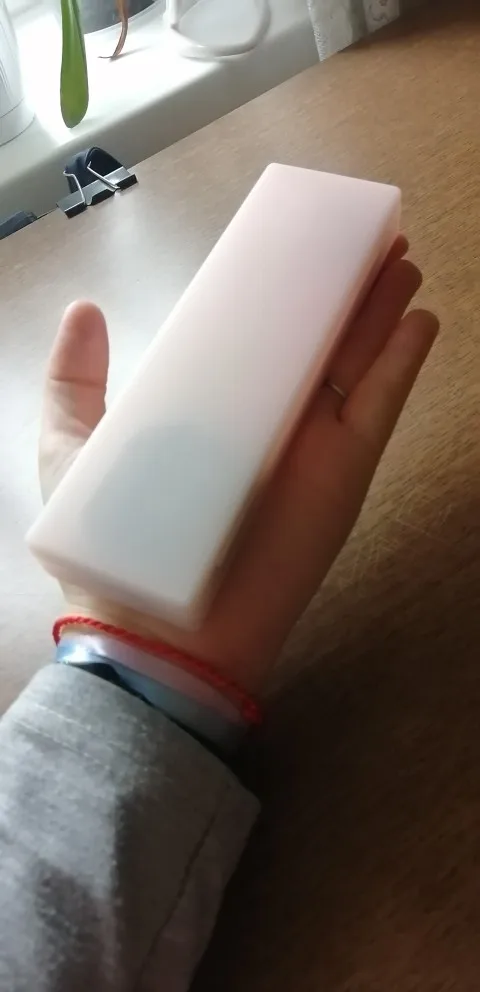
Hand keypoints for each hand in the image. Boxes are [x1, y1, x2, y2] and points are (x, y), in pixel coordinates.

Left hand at [40, 237, 437, 691]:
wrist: (159, 628)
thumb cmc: (110, 537)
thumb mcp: (74, 444)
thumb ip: (76, 381)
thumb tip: (84, 308)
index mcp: (213, 405)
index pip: (258, 336)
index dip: (284, 290)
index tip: (303, 245)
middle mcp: (268, 418)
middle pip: (320, 341)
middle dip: (347, 290)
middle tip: (372, 239)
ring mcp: (312, 444)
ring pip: (358, 363)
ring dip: (381, 313)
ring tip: (401, 262)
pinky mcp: (343, 472)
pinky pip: (382, 407)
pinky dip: (404, 364)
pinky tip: (420, 320)